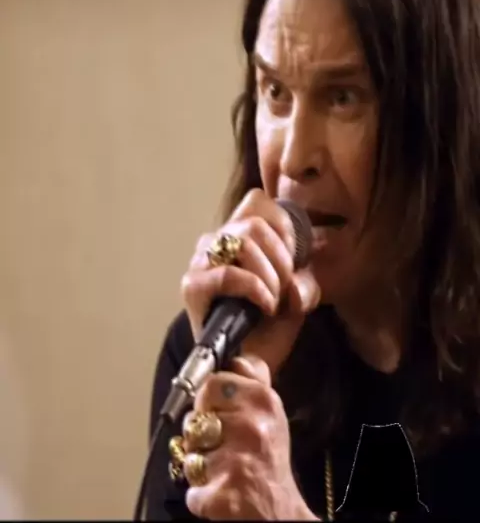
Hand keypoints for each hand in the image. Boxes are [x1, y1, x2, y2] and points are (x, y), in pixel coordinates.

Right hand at [181, 189, 320, 375]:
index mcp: (237, 235)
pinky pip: (227, 273)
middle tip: (285, 285)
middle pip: (255, 223)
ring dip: (269, 274)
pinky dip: (255, 288)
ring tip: (274, 299)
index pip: (256, 201)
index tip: (292, 257)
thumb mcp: (298, 296)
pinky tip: (265, 306)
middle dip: (281, 257)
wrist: (247, 365)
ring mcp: (201, 262)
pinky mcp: (193, 287)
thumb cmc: (268, 326)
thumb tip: (295, 286)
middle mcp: (215, 242)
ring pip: (243, 242)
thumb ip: (306, 280)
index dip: (282, 225)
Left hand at [184, 354, 318, 519]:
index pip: (213, 382)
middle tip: (222, 446)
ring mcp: (238, 459)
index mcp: (263, 400)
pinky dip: (200, 496)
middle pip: (195, 416)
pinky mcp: (225, 492)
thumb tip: (240, 357)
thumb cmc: (270, 462)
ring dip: (198, 466)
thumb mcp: (270, 412)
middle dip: (200, 434)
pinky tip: (220, 492)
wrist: (281, 513)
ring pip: (189, 451)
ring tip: (223, 470)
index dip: (211, 402)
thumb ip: (252, 380)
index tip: (223, 415)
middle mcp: (252, 426)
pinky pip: (191, 488)